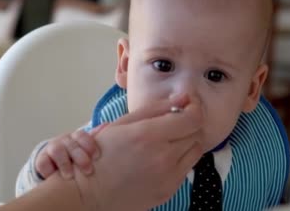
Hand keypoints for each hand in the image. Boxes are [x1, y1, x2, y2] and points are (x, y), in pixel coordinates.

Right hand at [35, 129, 99, 179]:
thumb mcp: (87, 147)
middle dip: (80, 157)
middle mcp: (65, 141)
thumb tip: (109, 125)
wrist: (55, 159)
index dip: (90, 145)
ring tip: (70, 176)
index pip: (83, 136)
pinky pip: (43, 162)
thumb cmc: (77, 154)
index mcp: (77, 137)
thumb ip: (97, 138)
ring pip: (57, 151)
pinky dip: (48, 169)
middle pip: (72, 145)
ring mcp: (52, 149)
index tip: (97, 156)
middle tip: (88, 170)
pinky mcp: (42, 159)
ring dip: (64, 163)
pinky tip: (53, 176)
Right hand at [75, 95, 205, 210]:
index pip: (192, 118)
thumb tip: (184, 98)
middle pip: (196, 132)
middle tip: (177, 119)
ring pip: (196, 150)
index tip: (189, 103)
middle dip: (190, 122)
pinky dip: (181, 158)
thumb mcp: (122, 123)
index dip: (194, 107)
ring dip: (188, 140)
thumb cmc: (102, 153)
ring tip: (171, 138)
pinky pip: (187, 168)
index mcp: (148, 135)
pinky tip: (164, 155)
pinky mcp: (170, 190)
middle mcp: (162, 156)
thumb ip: (156, 108)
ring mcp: (168, 176)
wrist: (92, 191)